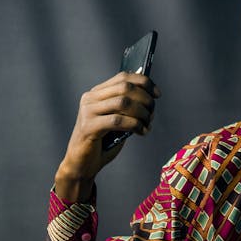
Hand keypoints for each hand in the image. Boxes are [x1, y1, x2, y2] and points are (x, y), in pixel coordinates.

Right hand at [55, 72, 160, 201]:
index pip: (123, 77)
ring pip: (123, 102)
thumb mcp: (118, 120)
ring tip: (147, 124)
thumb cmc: (103, 142)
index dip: (144, 82)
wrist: (82, 163)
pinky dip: (135, 125)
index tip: (157, 94)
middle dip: (145, 100)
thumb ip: (129, 108)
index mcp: (97, 93)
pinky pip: (118, 121)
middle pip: (125, 88)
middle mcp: (90, 98)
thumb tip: (151, 101)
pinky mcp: (88, 127)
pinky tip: (141, 132)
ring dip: (142, 113)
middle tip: (152, 114)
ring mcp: (87, 112)